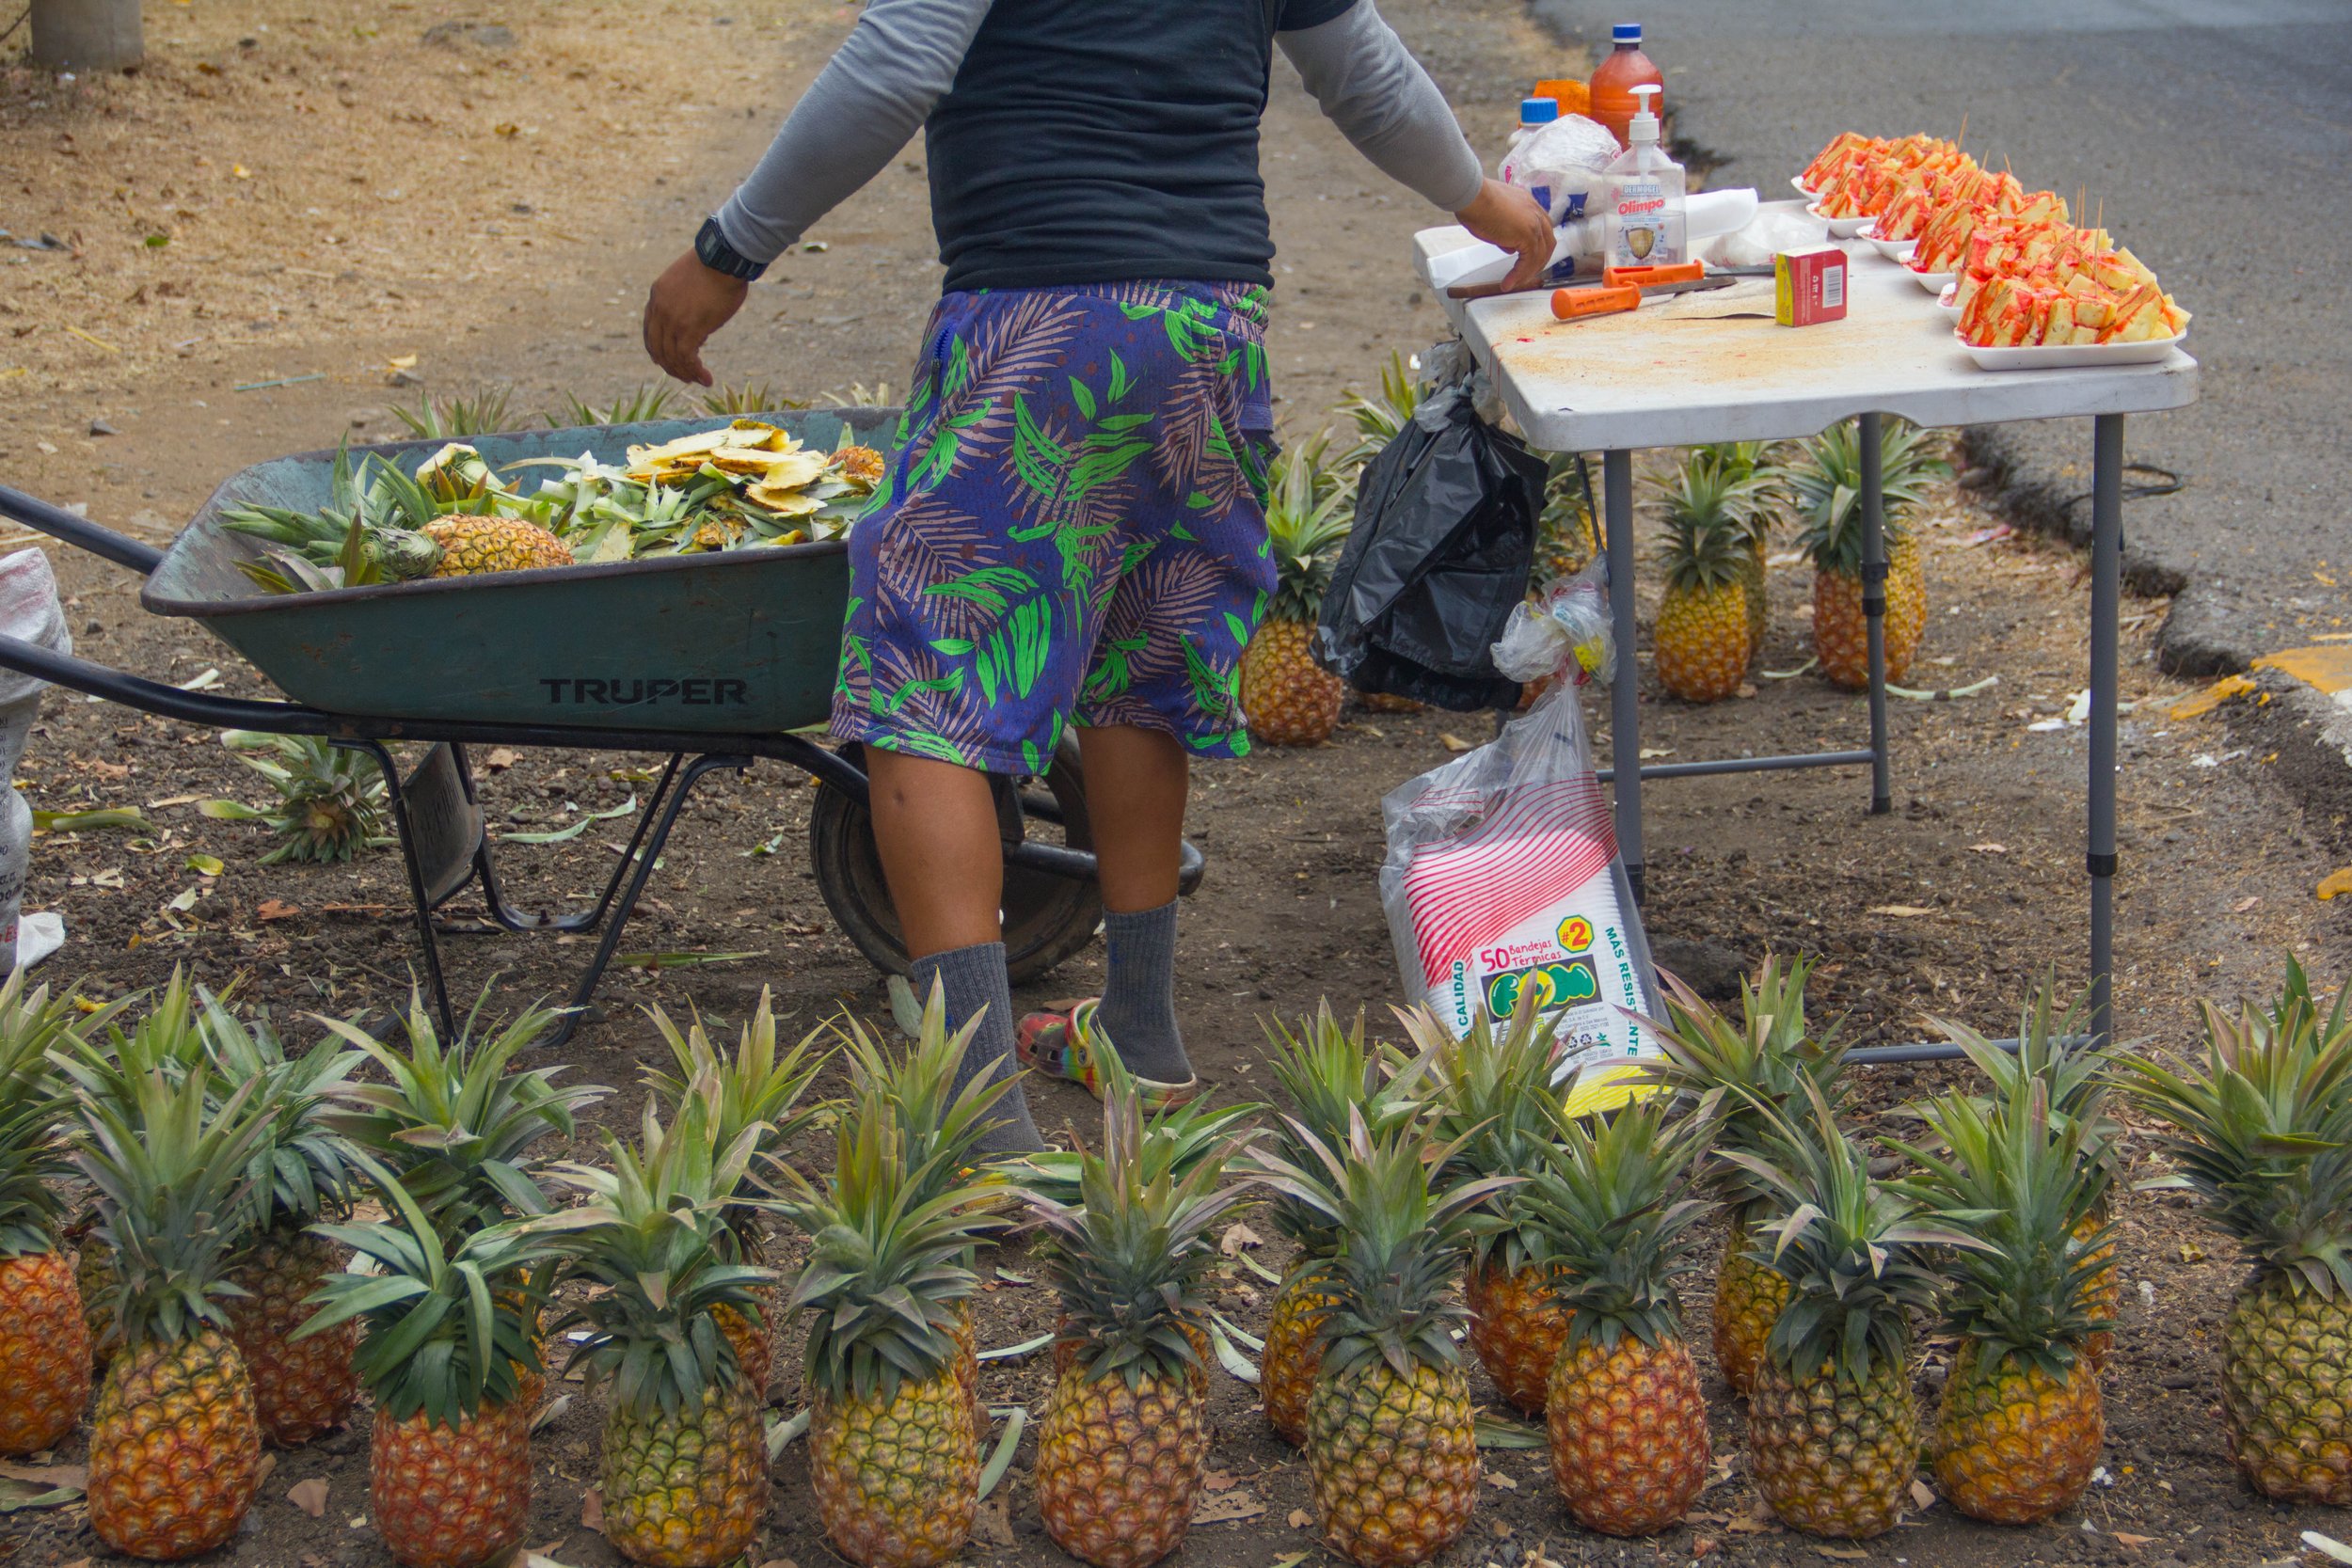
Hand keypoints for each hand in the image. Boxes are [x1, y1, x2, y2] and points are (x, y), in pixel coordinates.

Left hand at [643, 249, 749, 385]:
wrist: (723, 259)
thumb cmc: (716, 267)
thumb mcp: (690, 283)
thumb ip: (687, 305)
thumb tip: (699, 331)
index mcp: (657, 295)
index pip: (650, 330)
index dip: (657, 349)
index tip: (666, 361)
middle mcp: (660, 310)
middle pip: (657, 348)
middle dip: (670, 366)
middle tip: (685, 376)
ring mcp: (673, 320)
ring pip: (672, 357)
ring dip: (685, 373)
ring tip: (699, 380)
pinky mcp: (689, 329)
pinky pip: (687, 358)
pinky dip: (695, 372)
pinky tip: (706, 378)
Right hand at [1454, 178, 1554, 292]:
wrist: (1473, 195)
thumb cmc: (1476, 202)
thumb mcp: (1495, 218)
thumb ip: (1506, 232)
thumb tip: (1510, 247)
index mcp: (1529, 204)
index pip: (1542, 228)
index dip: (1538, 245)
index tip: (1529, 258)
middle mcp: (1535, 212)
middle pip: (1548, 242)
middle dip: (1539, 261)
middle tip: (1527, 274)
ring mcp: (1534, 224)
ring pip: (1540, 255)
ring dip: (1528, 272)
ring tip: (1515, 282)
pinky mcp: (1528, 235)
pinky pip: (1528, 261)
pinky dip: (1519, 274)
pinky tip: (1508, 282)